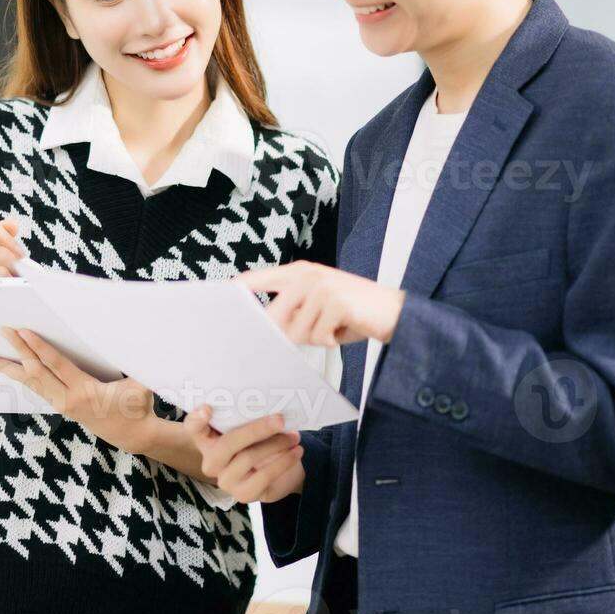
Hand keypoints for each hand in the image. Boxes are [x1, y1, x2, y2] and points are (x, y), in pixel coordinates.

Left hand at [0, 328, 156, 444]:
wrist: (133, 434)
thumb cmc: (138, 406)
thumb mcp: (141, 384)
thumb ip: (136, 364)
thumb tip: (139, 339)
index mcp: (84, 391)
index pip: (55, 365)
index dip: (38, 347)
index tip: (22, 331)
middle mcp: (66, 399)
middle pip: (35, 372)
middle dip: (17, 350)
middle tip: (2, 330)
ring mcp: (60, 404)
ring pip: (27, 382)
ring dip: (4, 367)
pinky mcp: (59, 405)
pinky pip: (34, 387)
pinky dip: (17, 375)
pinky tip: (4, 367)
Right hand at [183, 406, 304, 503]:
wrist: (278, 468)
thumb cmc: (259, 440)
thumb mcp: (251, 425)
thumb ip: (247, 416)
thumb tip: (266, 404)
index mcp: (207, 438)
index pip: (193, 428)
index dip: (197, 419)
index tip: (208, 409)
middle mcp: (211, 461)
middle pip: (227, 443)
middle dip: (256, 430)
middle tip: (280, 420)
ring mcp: (225, 480)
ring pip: (248, 458)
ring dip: (276, 444)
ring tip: (294, 436)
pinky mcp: (243, 495)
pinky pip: (264, 476)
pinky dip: (283, 462)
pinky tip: (296, 452)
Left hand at [237, 261, 404, 346]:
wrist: (396, 313)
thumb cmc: (355, 313)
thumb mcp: (318, 307)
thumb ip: (292, 312)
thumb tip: (264, 330)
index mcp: (300, 272)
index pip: (258, 279)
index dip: (237, 289)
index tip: (218, 297)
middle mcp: (308, 275)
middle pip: (275, 315)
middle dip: (290, 333)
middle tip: (316, 331)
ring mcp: (322, 286)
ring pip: (297, 330)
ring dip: (316, 337)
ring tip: (335, 327)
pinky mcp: (336, 302)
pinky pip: (318, 336)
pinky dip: (331, 340)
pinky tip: (344, 330)